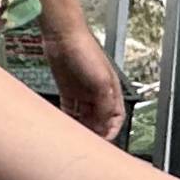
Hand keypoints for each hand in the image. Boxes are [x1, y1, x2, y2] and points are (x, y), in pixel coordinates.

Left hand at [43, 18, 128, 141]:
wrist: (63, 36)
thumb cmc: (85, 51)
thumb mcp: (101, 81)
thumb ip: (105, 104)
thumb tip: (105, 124)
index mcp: (111, 91)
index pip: (116, 117)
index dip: (112, 131)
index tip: (104, 142)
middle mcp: (98, 94)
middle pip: (99, 120)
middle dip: (95, 132)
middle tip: (87, 143)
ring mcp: (82, 93)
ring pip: (84, 118)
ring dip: (81, 128)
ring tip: (75, 138)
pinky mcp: (67, 91)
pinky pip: (69, 111)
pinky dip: (68, 121)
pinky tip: (64, 127)